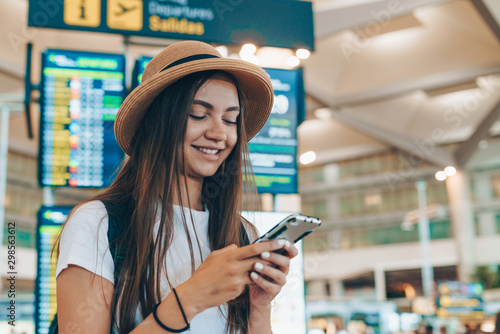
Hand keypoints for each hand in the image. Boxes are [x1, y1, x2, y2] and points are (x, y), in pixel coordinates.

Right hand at [177, 239, 292, 318]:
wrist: (196, 294)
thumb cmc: (204, 274)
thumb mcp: (214, 256)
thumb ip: (228, 250)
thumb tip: (238, 246)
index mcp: (230, 255)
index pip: (254, 247)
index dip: (270, 244)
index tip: (281, 241)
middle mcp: (235, 266)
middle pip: (260, 259)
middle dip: (271, 257)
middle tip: (281, 255)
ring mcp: (237, 279)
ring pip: (256, 272)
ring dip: (262, 270)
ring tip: (268, 267)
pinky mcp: (237, 290)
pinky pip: (248, 283)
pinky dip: (250, 281)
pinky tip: (246, 281)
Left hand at [248, 239, 298, 307]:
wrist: (254, 293)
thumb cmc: (257, 272)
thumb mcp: (258, 260)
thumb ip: (260, 252)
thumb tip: (258, 242)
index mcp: (282, 261)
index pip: (292, 253)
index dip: (290, 247)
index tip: (283, 242)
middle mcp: (284, 271)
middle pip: (286, 262)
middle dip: (275, 257)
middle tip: (262, 254)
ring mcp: (280, 282)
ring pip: (279, 275)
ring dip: (267, 269)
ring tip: (255, 265)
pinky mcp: (274, 292)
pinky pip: (270, 286)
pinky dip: (260, 280)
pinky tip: (252, 275)